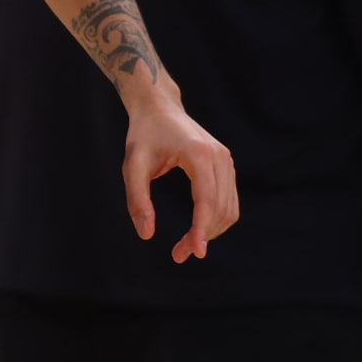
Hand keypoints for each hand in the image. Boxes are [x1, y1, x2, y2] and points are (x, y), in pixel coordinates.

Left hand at [121, 98, 236, 261]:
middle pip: (221, 209)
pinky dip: (216, 219)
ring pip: (230, 208)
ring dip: (212, 231)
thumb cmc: (143, 134)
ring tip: (186, 246)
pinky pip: (229, 200)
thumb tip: (146, 234)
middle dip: (203, 236)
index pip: (207, 201)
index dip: (202, 230)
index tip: (194, 253)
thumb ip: (137, 199)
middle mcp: (219, 156)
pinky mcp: (226, 164)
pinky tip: (198, 230)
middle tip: (179, 254)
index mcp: (199, 154)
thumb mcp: (132, 165)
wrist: (159, 107)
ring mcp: (226, 160)